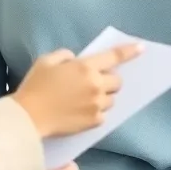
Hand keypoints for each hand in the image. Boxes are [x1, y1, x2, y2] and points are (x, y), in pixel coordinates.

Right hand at [13, 43, 142, 137]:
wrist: (28, 117)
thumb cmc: (35, 86)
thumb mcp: (46, 61)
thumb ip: (65, 56)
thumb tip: (75, 60)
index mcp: (85, 67)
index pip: (113, 56)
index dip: (129, 51)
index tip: (142, 48)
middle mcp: (96, 85)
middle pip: (117, 81)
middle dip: (109, 80)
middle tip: (94, 83)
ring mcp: (97, 105)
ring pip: (112, 99)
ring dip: (103, 97)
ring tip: (85, 100)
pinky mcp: (94, 122)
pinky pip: (103, 114)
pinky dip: (96, 112)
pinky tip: (81, 112)